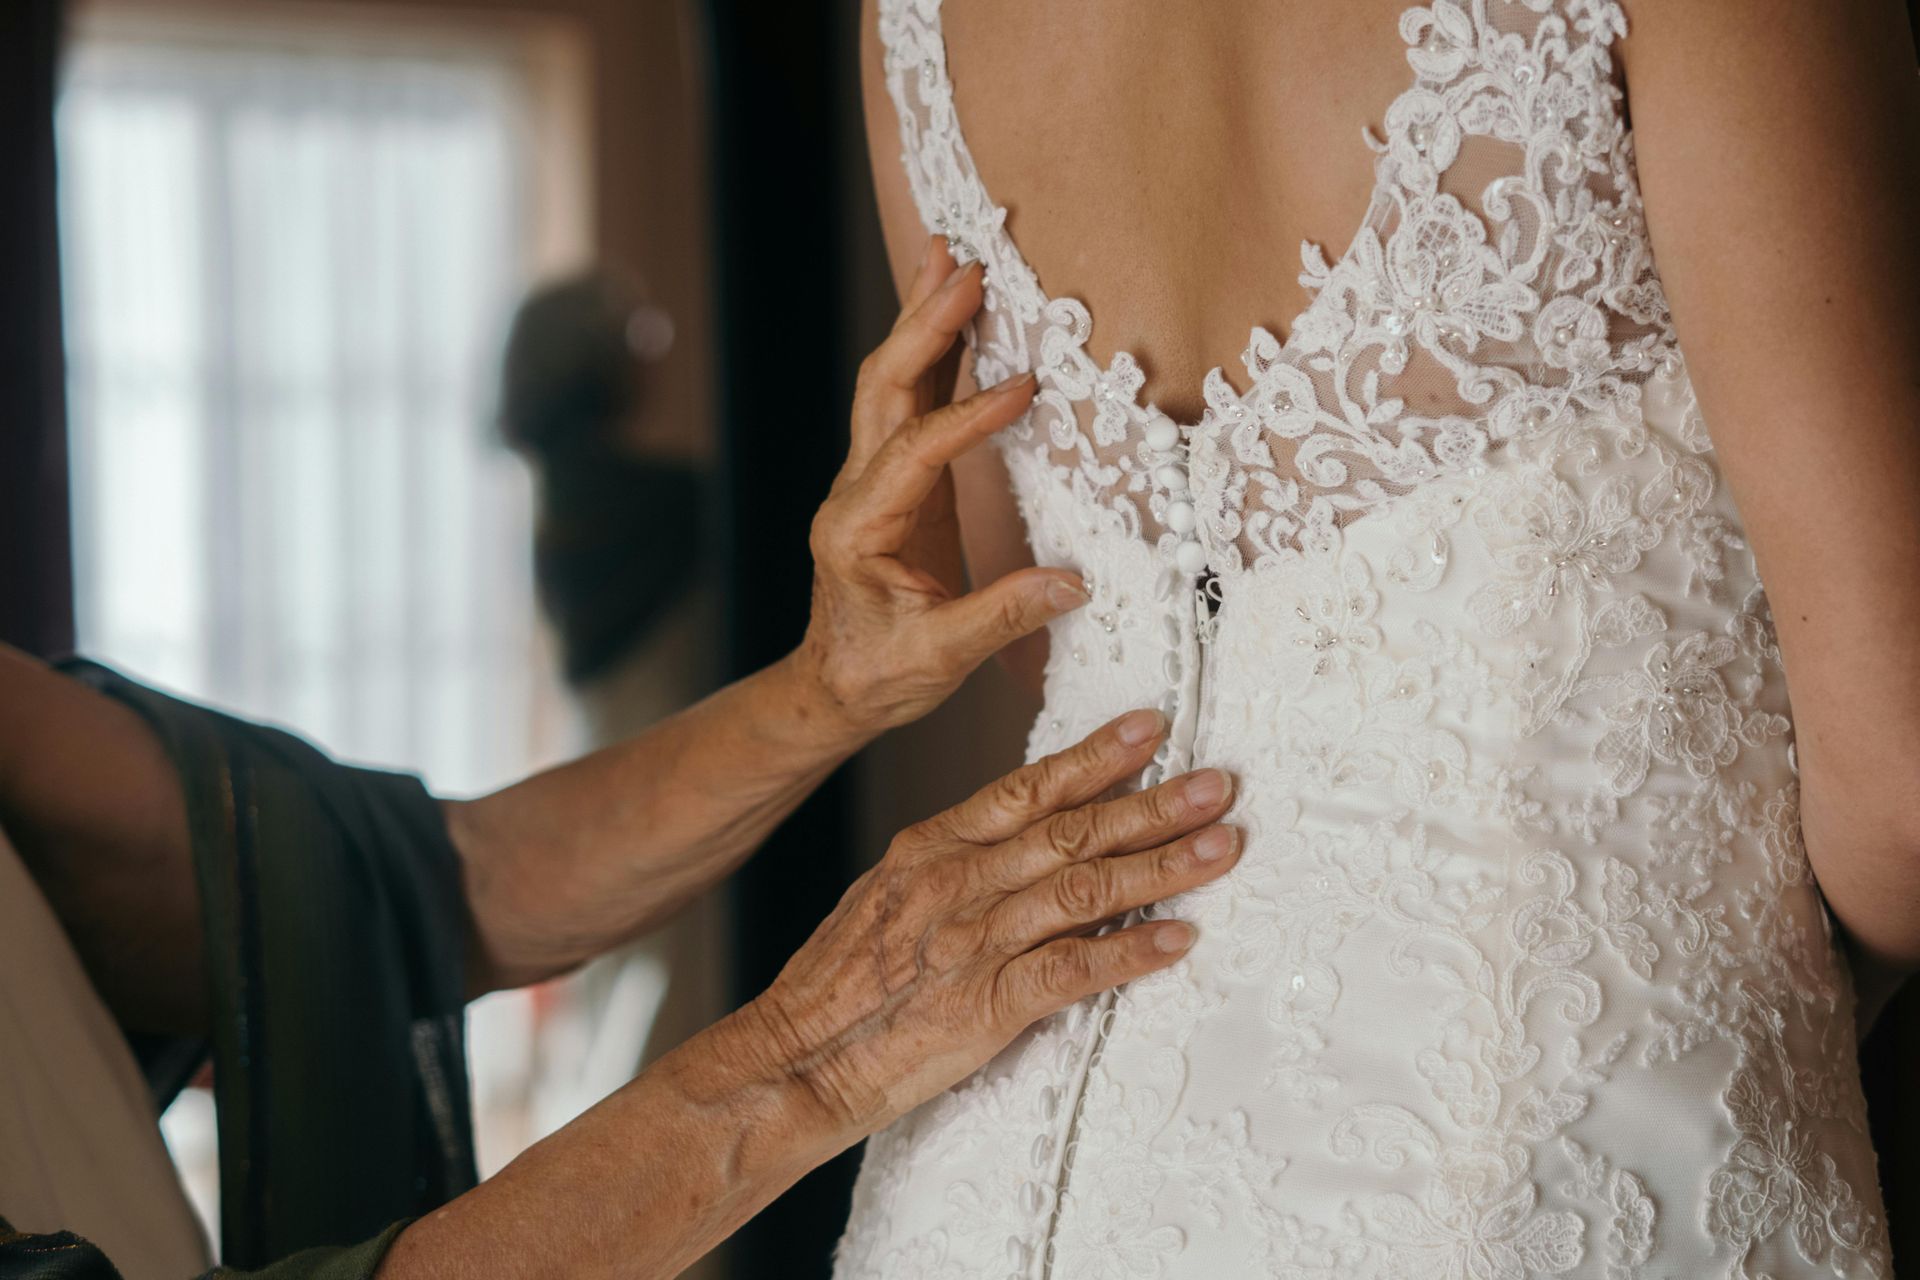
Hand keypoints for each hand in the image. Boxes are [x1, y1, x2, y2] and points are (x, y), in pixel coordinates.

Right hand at [738, 709, 1238, 1138]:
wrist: (793, 1058)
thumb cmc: (839, 984)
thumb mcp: (889, 896)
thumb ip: (955, 866)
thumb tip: (1020, 842)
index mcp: (933, 849)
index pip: (1028, 788)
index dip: (1095, 757)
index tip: (1149, 729)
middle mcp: (958, 883)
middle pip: (1072, 831)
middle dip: (1153, 804)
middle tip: (1217, 782)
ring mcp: (974, 942)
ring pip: (1084, 889)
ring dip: (1162, 867)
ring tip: (1221, 847)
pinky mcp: (986, 1005)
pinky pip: (1072, 971)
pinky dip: (1130, 953)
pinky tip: (1179, 941)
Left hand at [794, 236, 1084, 736]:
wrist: (833, 688)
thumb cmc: (876, 675)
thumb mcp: (939, 657)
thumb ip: (1003, 615)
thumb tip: (1075, 583)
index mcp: (857, 528)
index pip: (916, 452)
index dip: (971, 416)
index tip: (1025, 387)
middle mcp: (854, 490)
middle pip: (885, 385)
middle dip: (925, 323)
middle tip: (965, 266)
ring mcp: (869, 480)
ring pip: (891, 381)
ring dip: (922, 320)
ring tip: (952, 258)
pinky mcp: (893, 480)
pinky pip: (911, 402)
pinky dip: (934, 352)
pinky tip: (958, 316)